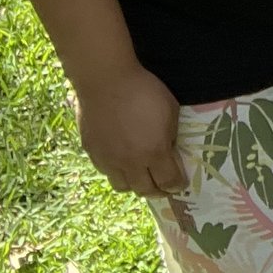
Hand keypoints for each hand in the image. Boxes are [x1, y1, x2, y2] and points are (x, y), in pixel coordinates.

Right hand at [74, 63, 185, 196]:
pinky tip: (121, 162)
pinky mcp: (92, 153)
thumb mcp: (170, 111)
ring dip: (135, 184)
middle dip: (158, 191)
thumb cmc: (145, 91)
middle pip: (145, 190)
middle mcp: (130, 163)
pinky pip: (106, 171)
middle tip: (164, 186)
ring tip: (141, 176)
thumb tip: (169, 150)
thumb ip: (171, 136)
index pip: (168, 181)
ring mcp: (108, 160)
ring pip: (123, 186)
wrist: (106, 81)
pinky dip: (117, 172)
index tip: (181, 184)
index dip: (177, 185)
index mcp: (153, 153)